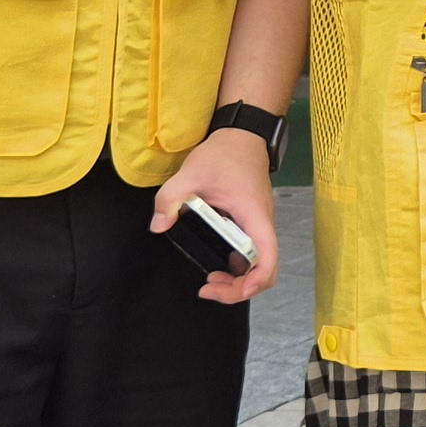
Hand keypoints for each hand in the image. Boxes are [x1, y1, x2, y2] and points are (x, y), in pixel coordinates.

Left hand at [153, 126, 282, 306]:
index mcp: (254, 217)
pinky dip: (236, 265)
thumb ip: (170, 199)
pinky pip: (250, 254)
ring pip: (258, 265)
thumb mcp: (191, 174)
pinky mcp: (252, 224)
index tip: (225, 288)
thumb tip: (158, 226)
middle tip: (209, 289)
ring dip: (237, 279)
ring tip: (210, 281)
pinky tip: (215, 260)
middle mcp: (262, 226)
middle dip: (238, 289)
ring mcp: (258, 226)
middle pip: (264, 271)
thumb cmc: (225, 154)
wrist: (242, 137)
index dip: (252, 283)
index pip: (267, 260)